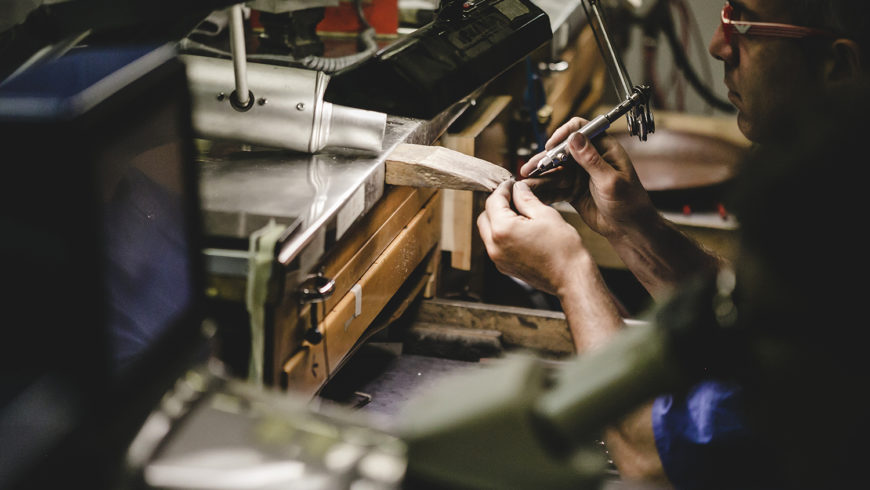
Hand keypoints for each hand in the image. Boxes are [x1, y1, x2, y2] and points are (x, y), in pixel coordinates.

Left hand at [477, 180, 590, 296]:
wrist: (571, 279)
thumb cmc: (563, 248)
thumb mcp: (545, 214)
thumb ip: (526, 198)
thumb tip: (517, 188)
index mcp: (502, 230)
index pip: (493, 201)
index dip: (503, 189)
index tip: (512, 183)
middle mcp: (494, 246)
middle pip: (485, 216)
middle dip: (497, 204)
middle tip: (514, 197)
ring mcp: (498, 259)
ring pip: (488, 231)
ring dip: (498, 219)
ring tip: (519, 212)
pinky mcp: (504, 267)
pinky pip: (495, 245)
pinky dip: (502, 234)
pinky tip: (520, 229)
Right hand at [521, 117, 656, 239]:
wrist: (629, 229)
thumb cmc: (630, 203)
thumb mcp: (610, 180)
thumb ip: (591, 159)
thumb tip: (574, 137)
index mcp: (604, 149)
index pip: (580, 130)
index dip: (563, 135)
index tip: (551, 147)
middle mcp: (589, 159)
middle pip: (561, 151)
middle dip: (545, 159)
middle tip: (530, 168)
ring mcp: (580, 175)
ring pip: (555, 171)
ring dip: (540, 176)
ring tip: (525, 183)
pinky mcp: (573, 190)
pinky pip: (555, 187)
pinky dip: (544, 190)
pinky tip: (532, 194)